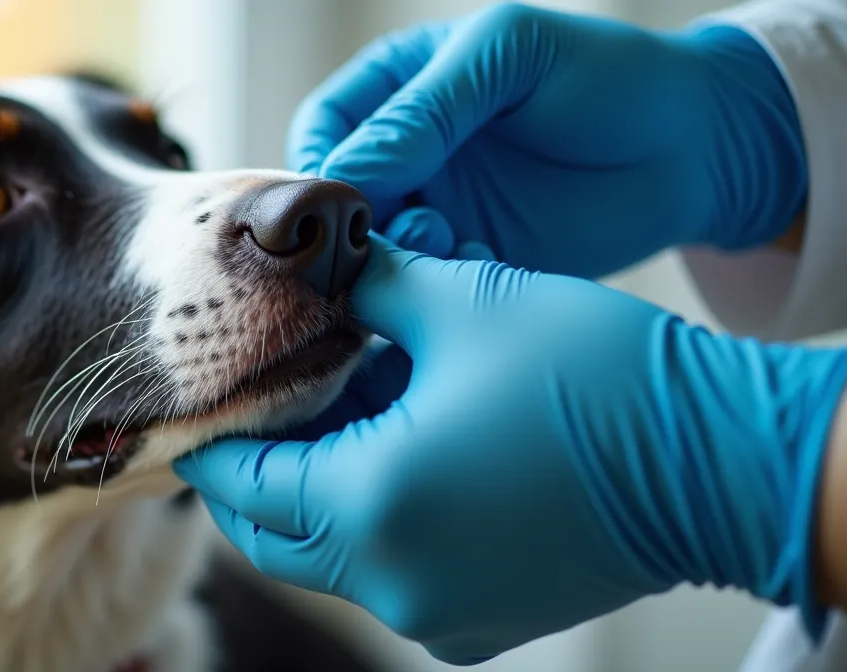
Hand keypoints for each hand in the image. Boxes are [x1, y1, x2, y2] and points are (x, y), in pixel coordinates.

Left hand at [173, 237, 846, 663]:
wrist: (721, 463)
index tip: (194, 405)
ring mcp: (435, 615)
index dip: (212, 438)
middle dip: (250, 477)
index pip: (243, 482)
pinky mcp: (478, 624)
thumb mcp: (465, 302)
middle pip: (273, 535)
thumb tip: (329, 272)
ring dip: (311, 498)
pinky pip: (388, 577)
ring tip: (324, 423)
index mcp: (369, 505)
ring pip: (329, 558)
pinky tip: (389, 459)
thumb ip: (371, 286)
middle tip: (249, 414)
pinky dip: (368, 525)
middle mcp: (391, 581)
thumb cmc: (595, 376)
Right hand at [288, 3, 807, 278]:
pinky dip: (436, 287)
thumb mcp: (507, 58)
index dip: (320, 165)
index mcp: (402, 89)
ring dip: (394, 258)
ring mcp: (439, 213)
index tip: (343, 196)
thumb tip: (342, 176)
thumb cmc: (610, 76)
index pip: (325, 130)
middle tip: (394, 231)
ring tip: (445, 242)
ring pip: (375, 252)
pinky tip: (479, 265)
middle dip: (354, 223)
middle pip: (340, 203)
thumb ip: (423, 111)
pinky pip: (425, 288)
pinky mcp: (472, 265)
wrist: (700, 147)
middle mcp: (410, 157)